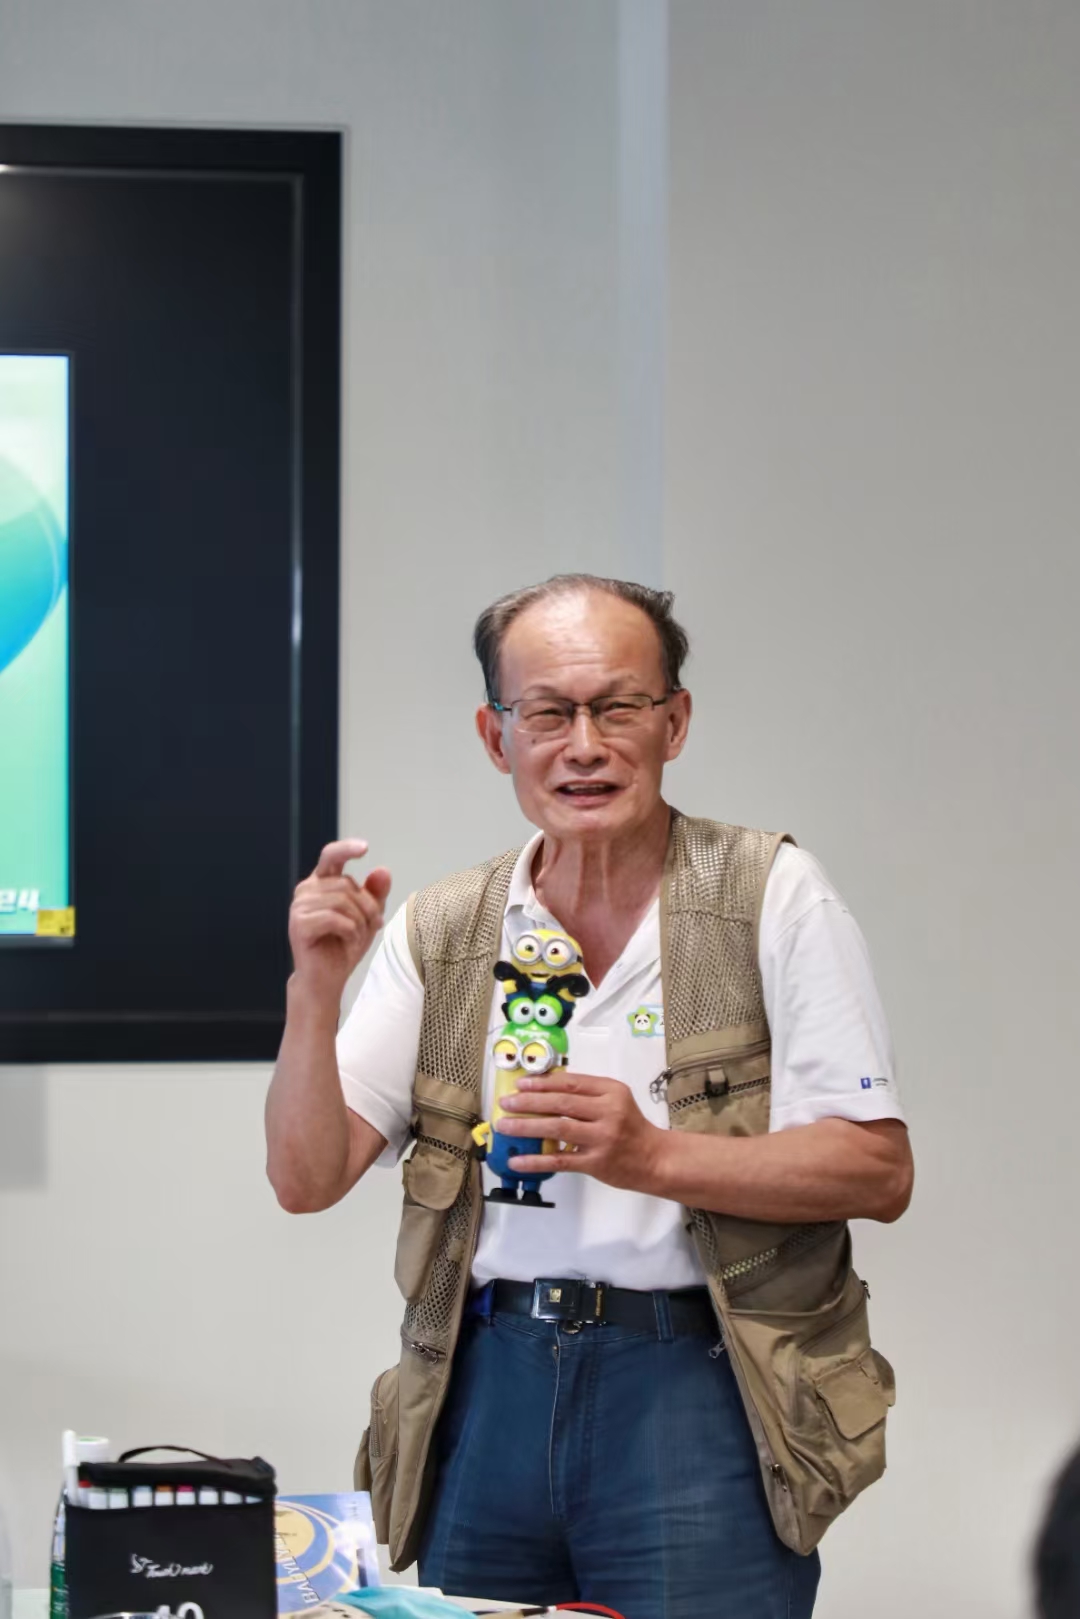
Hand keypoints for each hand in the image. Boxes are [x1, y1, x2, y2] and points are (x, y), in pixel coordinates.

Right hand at [288, 839, 391, 1002]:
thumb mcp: (367, 917)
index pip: (331, 856)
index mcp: (321, 882)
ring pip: (342, 901)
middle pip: (347, 884)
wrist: (325, 979)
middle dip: (368, 906)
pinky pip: (335, 918)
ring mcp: (299, 906)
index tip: (365, 848)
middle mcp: (306, 890)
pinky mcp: (298, 924)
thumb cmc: (343, 946)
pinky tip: (348, 941)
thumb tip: (382, 870)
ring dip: (359, 922)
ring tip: (358, 936)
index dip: (346, 849)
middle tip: (374, 925)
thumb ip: (375, 893)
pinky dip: (349, 931)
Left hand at [497, 1072, 666, 1193]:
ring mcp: (602, 1138)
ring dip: (526, 1126)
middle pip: (561, 1103)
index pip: (571, 1083)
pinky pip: (560, 1160)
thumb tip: (544, 1091)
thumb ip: (588, 1094)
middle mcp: (608, 1112)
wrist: (655, 1159)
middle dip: (528, 1102)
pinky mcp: (596, 1163)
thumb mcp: (616, 1100)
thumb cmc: (631, 1127)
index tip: (520, 1084)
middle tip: (506, 1103)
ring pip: (557, 1128)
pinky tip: (517, 1160)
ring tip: (505, 1126)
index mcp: (611, 1092)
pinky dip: (536, 1160)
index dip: (542, 1082)